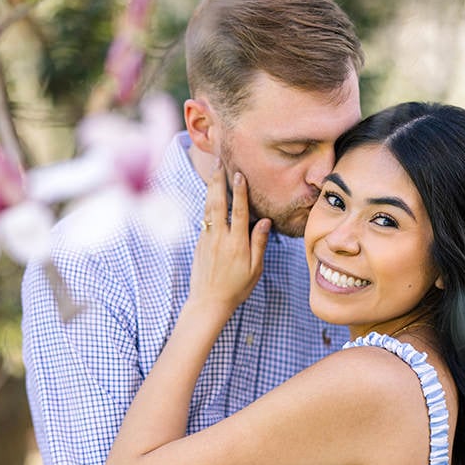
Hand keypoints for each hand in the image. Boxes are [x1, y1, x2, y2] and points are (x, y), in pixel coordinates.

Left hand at [188, 164, 269, 314]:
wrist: (208, 302)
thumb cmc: (236, 287)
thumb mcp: (255, 269)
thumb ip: (259, 243)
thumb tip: (265, 221)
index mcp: (236, 244)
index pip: (239, 211)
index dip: (239, 191)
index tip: (238, 174)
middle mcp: (220, 238)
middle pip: (218, 203)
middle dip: (218, 182)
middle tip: (218, 163)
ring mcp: (207, 239)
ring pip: (208, 208)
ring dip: (211, 188)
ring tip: (213, 172)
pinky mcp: (200, 243)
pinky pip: (204, 219)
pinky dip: (207, 204)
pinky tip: (210, 195)